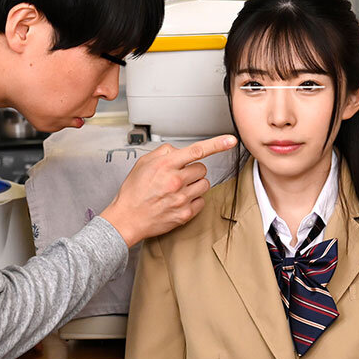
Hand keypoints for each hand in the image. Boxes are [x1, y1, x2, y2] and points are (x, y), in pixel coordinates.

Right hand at [100, 135, 236, 246]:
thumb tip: (178, 150)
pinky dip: (194, 200)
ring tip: (179, 189)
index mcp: (166, 165)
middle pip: (202, 169)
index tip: (230, 140)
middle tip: (179, 177)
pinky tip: (180, 201)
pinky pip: (201, 201)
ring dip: (195, 185)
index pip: (197, 150)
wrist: (128, 218)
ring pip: (204, 185)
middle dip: (193, 171)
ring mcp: (182, 199)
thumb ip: (163, 153)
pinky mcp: (185, 214)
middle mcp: (176, 181)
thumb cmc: (134, 192)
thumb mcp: (143, 163)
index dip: (217, 144)